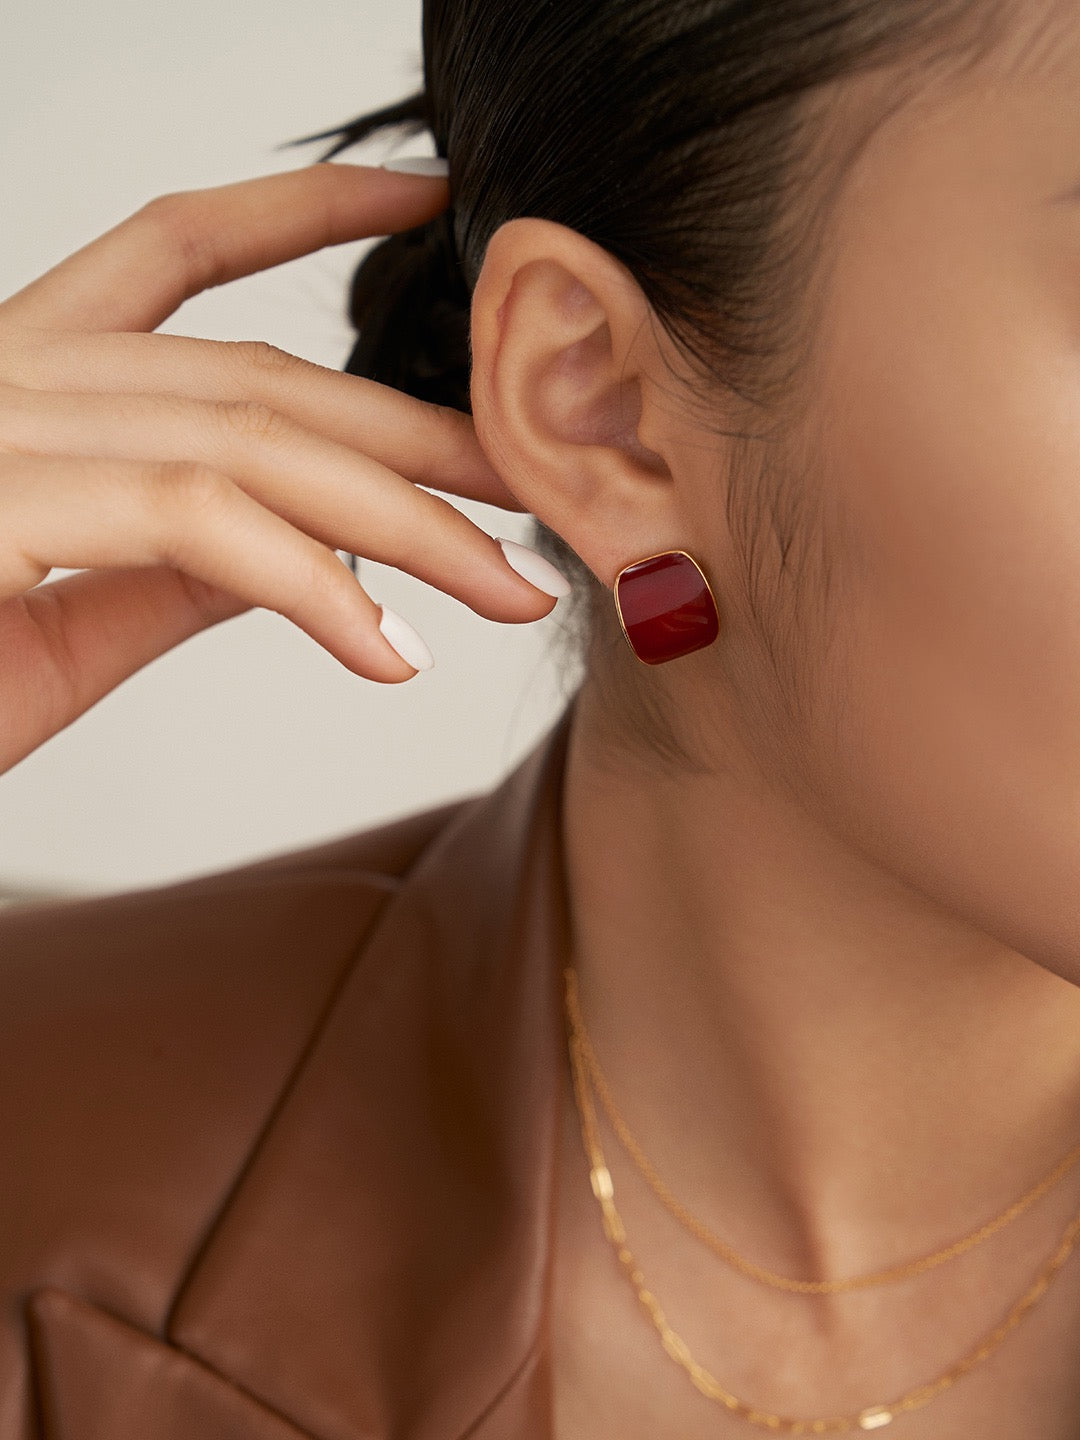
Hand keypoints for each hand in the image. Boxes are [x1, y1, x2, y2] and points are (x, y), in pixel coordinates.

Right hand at [0, 162, 560, 776]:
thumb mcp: (70, 616)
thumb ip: (183, 568)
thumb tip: (313, 556)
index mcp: (29, 379)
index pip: (179, 250)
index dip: (306, 211)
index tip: (422, 199)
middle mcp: (15, 374)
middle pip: (265, 373)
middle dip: (421, 431)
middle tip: (544, 482)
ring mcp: (1, 428)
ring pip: (256, 442)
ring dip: (405, 523)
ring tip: (506, 589)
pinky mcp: (2, 504)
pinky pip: (197, 523)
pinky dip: (311, 589)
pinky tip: (389, 651)